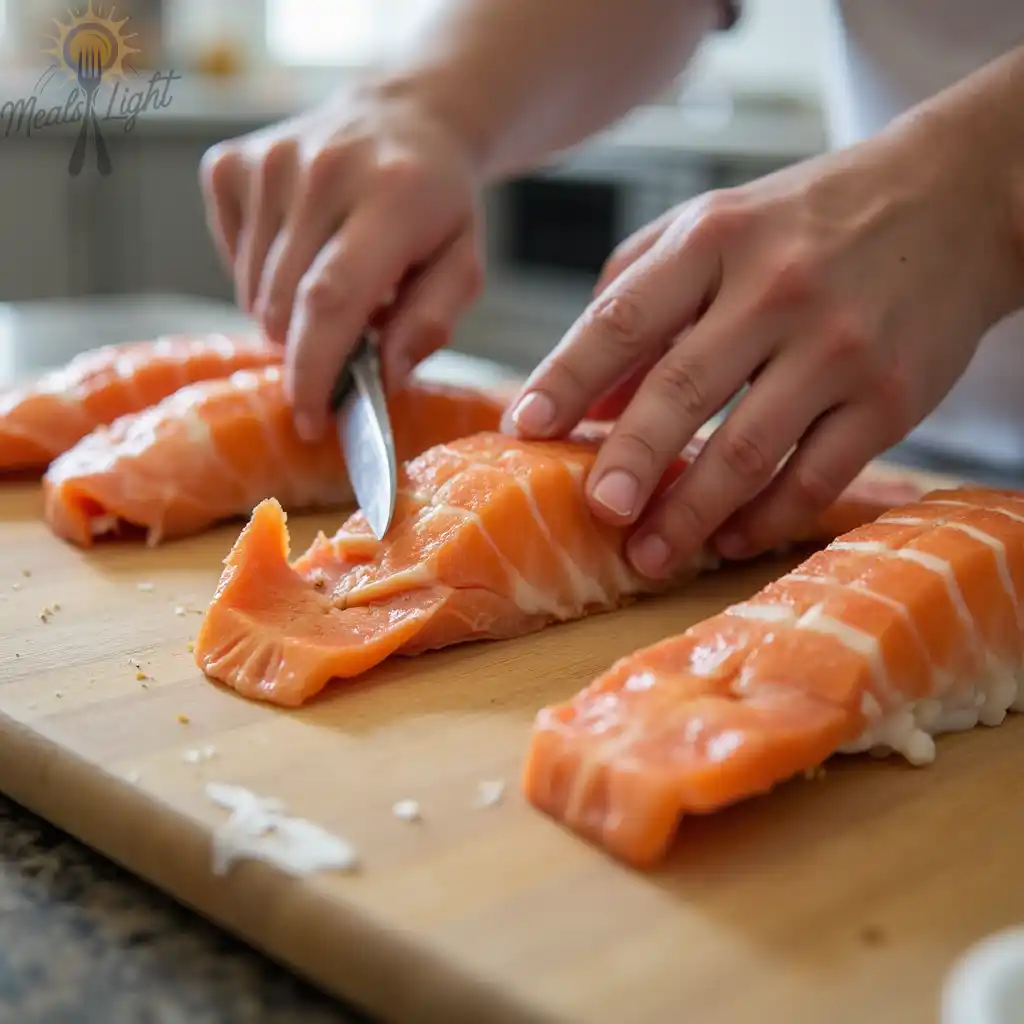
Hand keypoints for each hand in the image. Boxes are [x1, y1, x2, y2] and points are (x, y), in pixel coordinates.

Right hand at [199, 81, 483, 441]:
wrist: (406, 118)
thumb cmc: (438, 205)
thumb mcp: (462, 266)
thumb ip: (429, 322)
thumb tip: (381, 374)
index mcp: (391, 197)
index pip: (330, 299)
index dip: (314, 370)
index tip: (312, 421)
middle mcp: (322, 171)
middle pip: (283, 305)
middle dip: (307, 350)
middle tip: (344, 340)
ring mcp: (268, 162)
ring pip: (254, 293)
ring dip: (288, 315)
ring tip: (331, 282)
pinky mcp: (231, 164)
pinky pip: (233, 260)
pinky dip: (262, 278)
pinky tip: (301, 252)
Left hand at [503, 120, 1023, 578]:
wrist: (955, 197)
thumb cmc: (806, 221)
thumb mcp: (712, 228)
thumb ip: (636, 297)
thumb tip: (585, 398)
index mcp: (715, 239)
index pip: (623, 317)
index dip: (566, 378)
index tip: (525, 428)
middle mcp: (775, 288)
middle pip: (683, 389)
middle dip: (629, 460)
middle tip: (596, 512)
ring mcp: (839, 346)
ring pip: (749, 448)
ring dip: (691, 513)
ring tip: (648, 555)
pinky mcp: (893, 397)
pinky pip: (817, 475)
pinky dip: (765, 518)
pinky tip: (728, 539)